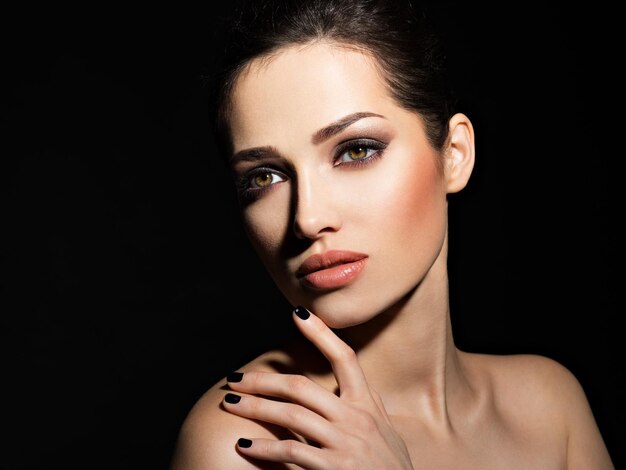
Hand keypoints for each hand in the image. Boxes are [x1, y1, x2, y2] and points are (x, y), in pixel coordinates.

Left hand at [222, 306, 413, 468]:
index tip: (298, 313)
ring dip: (256, 408)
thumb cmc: (391, 469)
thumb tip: (343, 391)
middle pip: (302, 387)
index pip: (345, 357)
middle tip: (235, 379)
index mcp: (368, 403)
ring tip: (230, 404)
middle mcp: (357, 417)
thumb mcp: (385, 432)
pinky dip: (264, 448)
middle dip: (263, 381)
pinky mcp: (335, 467)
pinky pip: (291, 451)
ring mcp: (346, 442)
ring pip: (292, 414)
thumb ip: (364, 409)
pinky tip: (244, 445)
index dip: (321, 333)